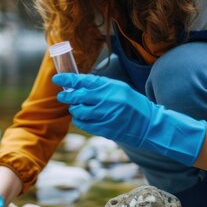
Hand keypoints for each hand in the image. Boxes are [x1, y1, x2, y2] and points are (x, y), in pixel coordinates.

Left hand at [52, 73, 206, 165]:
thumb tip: (80, 83)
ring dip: (74, 109)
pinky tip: (82, 118)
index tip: (57, 78)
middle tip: (62, 95)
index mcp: (109, 87)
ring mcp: (104, 115)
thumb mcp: (120, 88)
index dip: (67, 79)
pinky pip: (83, 124)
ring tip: (76, 108)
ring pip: (78, 111)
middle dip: (66, 95)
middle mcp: (105, 100)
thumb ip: (101, 85)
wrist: (148, 124)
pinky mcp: (103, 128)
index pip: (83, 81)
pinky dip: (79, 120)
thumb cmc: (134, 104)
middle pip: (77, 96)